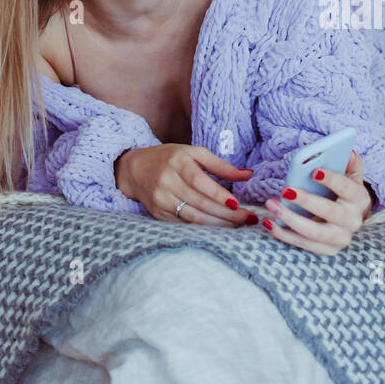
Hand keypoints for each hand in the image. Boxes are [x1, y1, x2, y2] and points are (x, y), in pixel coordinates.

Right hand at [115, 144, 257, 226]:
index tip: (237, 204)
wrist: (135, 169)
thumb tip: (248, 174)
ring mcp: (161, 200)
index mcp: (177, 161)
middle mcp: (167, 181)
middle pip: (199, 202)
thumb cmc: (169, 158)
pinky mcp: (159, 214)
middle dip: (227, 214)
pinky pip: (184, 224)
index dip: (218, 194)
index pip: (199, 181)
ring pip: (193, 217)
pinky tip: (220, 230)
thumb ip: (220, 165)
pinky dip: (204, 229)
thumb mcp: (193, 153)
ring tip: (239, 227)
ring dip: (218, 224)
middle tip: (249, 219)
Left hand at [262, 150, 371, 254]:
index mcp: (359, 199)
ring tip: (272, 205)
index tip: (314, 171)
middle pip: (330, 212)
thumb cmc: (345, 193)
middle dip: (307, 201)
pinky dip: (285, 235)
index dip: (332, 180)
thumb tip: (350, 153)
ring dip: (290, 219)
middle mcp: (353, 221)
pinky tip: (269, 223)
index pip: (346, 188)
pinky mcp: (327, 250)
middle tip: (285, 191)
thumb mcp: (351, 177)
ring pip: (315, 233)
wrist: (350, 219)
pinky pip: (304, 244)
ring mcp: (340, 238)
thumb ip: (351, 164)